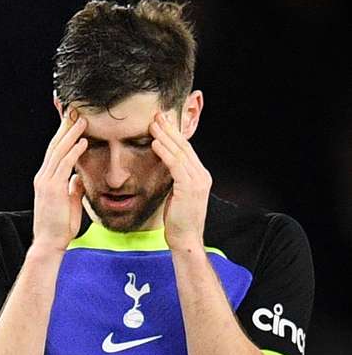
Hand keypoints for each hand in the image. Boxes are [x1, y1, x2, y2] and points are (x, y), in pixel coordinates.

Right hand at [32, 113, 87, 251]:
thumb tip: (78, 177)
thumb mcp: (68, 203)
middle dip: (65, 127)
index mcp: (46, 179)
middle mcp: (43, 176)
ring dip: (71, 134)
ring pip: (58, 151)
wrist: (49, 242)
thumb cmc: (59, 227)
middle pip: (54, 146)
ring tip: (81, 120)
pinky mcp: (52, 188)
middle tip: (75, 111)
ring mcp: (46, 181)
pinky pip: (64, 164)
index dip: (63, 135)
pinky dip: (74, 151)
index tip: (72, 122)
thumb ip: (72, 188)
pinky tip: (83, 141)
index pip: (55, 152)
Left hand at [149, 112, 211, 250]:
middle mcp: (202, 175)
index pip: (186, 150)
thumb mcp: (177, 194)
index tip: (162, 121)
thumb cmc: (178, 220)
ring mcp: (198, 181)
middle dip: (170, 129)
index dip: (174, 134)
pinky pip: (175, 165)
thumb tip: (164, 166)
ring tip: (153, 124)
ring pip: (180, 153)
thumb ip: (174, 179)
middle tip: (157, 115)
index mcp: (200, 176)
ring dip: (165, 137)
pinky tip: (155, 143)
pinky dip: (165, 153)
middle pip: (184, 147)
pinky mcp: (189, 187)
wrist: (186, 239)